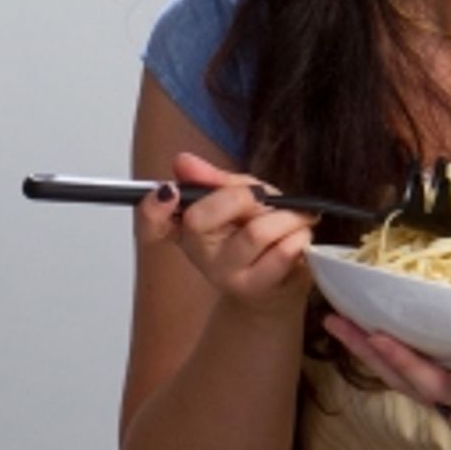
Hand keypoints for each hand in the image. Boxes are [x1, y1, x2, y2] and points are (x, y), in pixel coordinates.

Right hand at [136, 151, 313, 315]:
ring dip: (286, 217)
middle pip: (202, 218)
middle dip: (244, 197)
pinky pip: (283, 251)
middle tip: (266, 200)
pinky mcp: (255, 287)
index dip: (152, 209)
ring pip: (255, 231)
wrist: (280, 285)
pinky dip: (299, 235)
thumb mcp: (239, 198)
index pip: (150, 224)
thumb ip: (216, 181)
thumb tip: (184, 162)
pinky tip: (299, 238)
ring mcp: (224, 275)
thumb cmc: (258, 235)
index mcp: (186, 227)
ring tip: (295, 220)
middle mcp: (198, 253)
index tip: (169, 191)